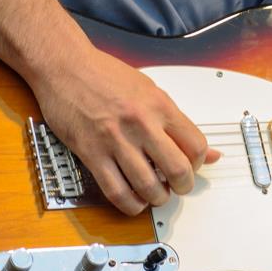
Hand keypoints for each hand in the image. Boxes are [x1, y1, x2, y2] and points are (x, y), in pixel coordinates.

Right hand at [29, 46, 218, 215]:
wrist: (65, 66)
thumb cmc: (104, 75)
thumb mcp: (149, 90)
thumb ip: (176, 121)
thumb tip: (206, 150)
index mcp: (160, 105)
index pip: (195, 145)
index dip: (198, 163)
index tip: (192, 166)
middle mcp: (141, 123)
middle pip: (177, 170)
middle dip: (183, 186)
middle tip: (179, 187)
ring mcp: (115, 140)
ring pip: (147, 185)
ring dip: (157, 198)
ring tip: (156, 195)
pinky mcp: (91, 153)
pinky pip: (115, 190)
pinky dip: (129, 204)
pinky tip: (134, 201)